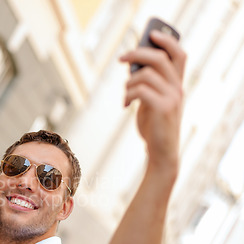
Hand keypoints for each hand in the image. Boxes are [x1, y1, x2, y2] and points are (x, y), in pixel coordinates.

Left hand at [120, 30, 186, 171]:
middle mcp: (178, 88)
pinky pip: (140, 90)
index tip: (152, 35)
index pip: (180, 54)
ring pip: (144, 75)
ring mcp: (172, 97)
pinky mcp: (162, 108)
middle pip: (158, 58)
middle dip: (137, 54)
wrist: (161, 151)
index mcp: (178, 84)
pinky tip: (125, 105)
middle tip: (121, 58)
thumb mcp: (152, 101)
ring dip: (128, 83)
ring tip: (125, 95)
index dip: (167, 41)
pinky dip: (128, 95)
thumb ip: (148, 84)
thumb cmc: (154, 125)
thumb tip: (133, 65)